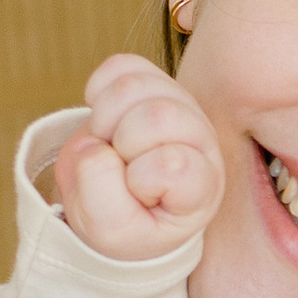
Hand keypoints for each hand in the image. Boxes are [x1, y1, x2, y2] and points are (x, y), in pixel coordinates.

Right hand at [52, 54, 225, 260]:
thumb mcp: (111, 231)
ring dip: (106, 118)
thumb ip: (102, 196)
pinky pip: (120, 65)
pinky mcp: (152, 83)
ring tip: (108, 145)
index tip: (139, 199)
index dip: (142, 180)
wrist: (114, 206)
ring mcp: (179, 106)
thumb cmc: (125, 224)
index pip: (176, 164)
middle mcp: (200, 139)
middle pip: (159, 115)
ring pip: (137, 85)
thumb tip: (94, 145)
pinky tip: (102, 120)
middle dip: (121, 143)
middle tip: (118, 168)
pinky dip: (99, 90)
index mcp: (203, 183)